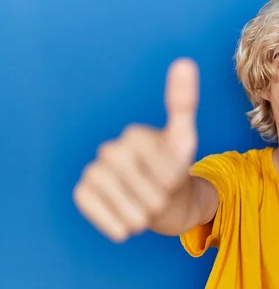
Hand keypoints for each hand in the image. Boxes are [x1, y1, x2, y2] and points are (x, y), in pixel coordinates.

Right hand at [73, 58, 199, 241]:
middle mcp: (110, 149)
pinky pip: (90, 205)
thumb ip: (184, 105)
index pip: (152, 158)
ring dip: (138, 213)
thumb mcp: (186, 143)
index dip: (167, 175)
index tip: (174, 180)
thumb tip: (184, 61)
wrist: (167, 207)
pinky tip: (127, 227)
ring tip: (147, 212)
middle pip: (132, 177)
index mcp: (134, 135)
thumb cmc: (175, 173)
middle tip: (161, 199)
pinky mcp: (83, 193)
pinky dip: (112, 221)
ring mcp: (94, 170)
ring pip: (114, 195)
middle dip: (154, 195)